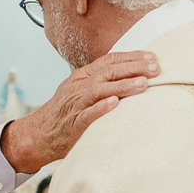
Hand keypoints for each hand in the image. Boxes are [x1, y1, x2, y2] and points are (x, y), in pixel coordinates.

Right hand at [1, 51, 158, 172]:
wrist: (38, 135)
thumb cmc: (66, 114)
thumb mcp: (81, 91)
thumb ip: (102, 82)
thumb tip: (132, 75)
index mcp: (83, 76)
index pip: (110, 60)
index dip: (132, 57)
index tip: (152, 57)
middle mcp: (79, 86)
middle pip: (108, 71)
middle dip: (133, 68)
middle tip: (155, 68)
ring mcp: (75, 104)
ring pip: (100, 89)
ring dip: (122, 86)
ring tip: (143, 84)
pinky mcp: (73, 123)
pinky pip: (86, 114)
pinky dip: (100, 108)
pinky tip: (114, 104)